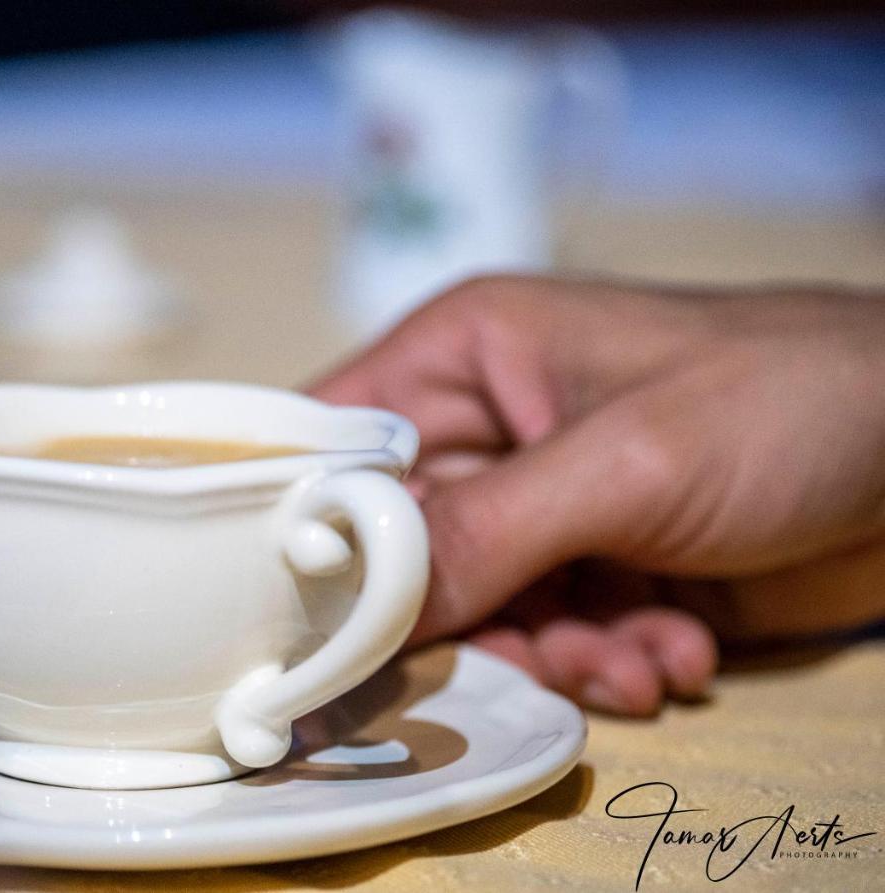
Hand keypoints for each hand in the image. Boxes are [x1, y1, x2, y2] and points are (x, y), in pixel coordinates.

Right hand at [312, 276, 884, 714]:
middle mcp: (488, 435)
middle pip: (399, 550)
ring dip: (554, 654)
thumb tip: (359, 611)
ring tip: (637, 657)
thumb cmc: (778, 404)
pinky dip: (608, 664)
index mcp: (463, 360)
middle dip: (459, 620)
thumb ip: (487, 534)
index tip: (301, 622)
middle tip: (523, 656)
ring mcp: (546, 511)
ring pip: (480, 614)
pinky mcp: (602, 572)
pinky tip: (675, 657)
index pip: (332, 441)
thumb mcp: (625, 463)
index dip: (304, 527)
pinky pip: (555, 639)